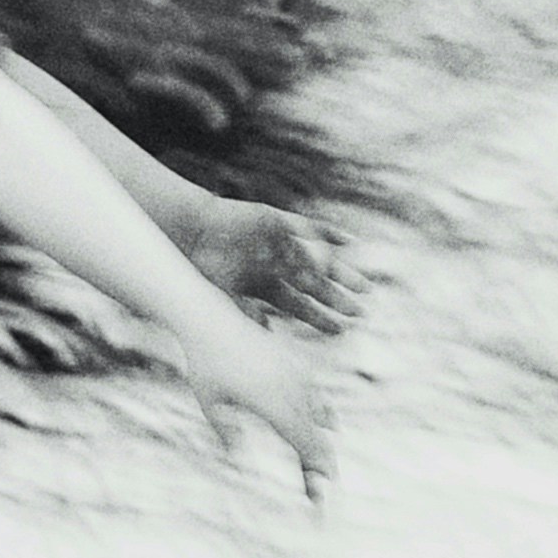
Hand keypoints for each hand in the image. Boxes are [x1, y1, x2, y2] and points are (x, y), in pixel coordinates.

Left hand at [171, 308, 335, 510]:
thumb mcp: (212, 404)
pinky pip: (313, 394)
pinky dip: (318, 415)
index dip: (317, 471)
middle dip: (321, 462)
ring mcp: (296, 374)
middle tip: (323, 488)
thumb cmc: (207, 364)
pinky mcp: (294, 362)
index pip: (307, 446)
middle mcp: (293, 390)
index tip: (322, 494)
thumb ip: (227, 432)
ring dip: (322, 439)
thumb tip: (239, 458)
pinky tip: (322, 423)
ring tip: (325, 463)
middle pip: (317, 435)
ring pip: (319, 414)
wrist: (213, 320)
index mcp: (276, 405)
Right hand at [179, 196, 349, 330]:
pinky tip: (350, 242)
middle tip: (360, 314)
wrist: (192, 230)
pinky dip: (330, 234)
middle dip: (336, 301)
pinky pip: (310, 228)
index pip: (299, 307)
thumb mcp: (225, 296)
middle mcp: (276, 267)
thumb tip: (267, 334)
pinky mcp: (279, 223)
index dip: (319, 319)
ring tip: (364, 288)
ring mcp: (280, 245)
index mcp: (264, 287)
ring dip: (341, 275)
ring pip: (318, 262)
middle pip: (314, 288)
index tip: (340, 331)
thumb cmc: (203, 267)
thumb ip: (247, 313)